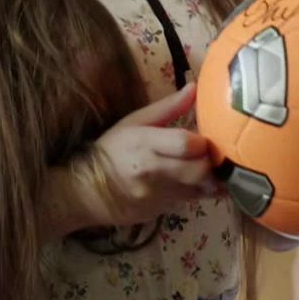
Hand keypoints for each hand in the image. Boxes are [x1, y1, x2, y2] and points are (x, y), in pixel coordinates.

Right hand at [42, 83, 216, 235]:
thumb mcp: (134, 122)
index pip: (186, 143)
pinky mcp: (162, 212)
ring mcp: (158, 196)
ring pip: (201, 189)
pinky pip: (192, 201)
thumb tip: (195, 88)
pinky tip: (201, 184)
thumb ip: (168, 107)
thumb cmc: (112, 150)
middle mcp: (153, 172)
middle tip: (211, 155)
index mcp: (144, 144)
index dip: (202, 141)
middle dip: (211, 162)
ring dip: (211, 178)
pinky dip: (201, 191)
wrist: (87, 191)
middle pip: (199, 169)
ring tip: (211, 169)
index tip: (204, 138)